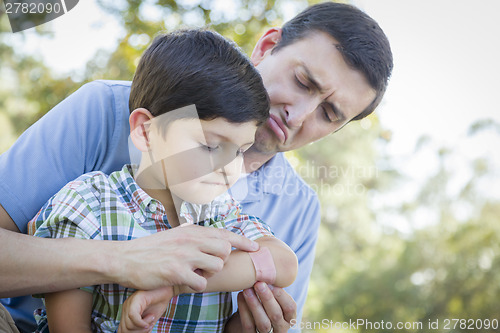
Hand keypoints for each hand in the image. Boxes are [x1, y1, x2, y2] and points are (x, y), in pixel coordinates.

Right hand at [112, 224, 258, 291]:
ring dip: (208, 274)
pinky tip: (185, 282)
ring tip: (193, 273)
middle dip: (220, 261)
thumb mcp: (176, 235)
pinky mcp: (176, 272)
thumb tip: (215, 238)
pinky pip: (201, 283)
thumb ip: (195, 236)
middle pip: (225, 251)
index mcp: (192, 230)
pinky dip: (196, 286)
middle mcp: (191, 240)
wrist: (125, 258)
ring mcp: (184, 256)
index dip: (243, 241)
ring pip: (216, 267)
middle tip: (206, 266)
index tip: (256, 248)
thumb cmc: (151, 248)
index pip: (225, 234)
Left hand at [118, 287, 174, 332]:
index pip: (122, 330)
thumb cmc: (159, 303)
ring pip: (128, 325)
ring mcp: (129, 302)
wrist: (168, 290)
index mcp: (127, 312)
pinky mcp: (136, 299)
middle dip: (138, 332)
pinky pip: (133, 316)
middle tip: (150, 325)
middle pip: (124, 329)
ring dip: (142, 326)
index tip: (147, 329)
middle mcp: (126, 307)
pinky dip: (142, 322)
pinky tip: (151, 318)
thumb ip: (140, 327)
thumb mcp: (148, 321)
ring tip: (152, 318)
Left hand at [227, 282, 296, 332]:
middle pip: (276, 315)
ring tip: (247, 289)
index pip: (290, 308)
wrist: (248, 319)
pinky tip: (240, 296)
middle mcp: (280, 327)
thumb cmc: (263, 301)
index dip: (282, 296)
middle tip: (258, 284)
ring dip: (254, 305)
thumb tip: (266, 257)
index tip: (273, 284)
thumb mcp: (272, 295)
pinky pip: (248, 325)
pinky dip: (244, 310)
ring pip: (263, 323)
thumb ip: (272, 284)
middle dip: (267, 298)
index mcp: (289, 316)